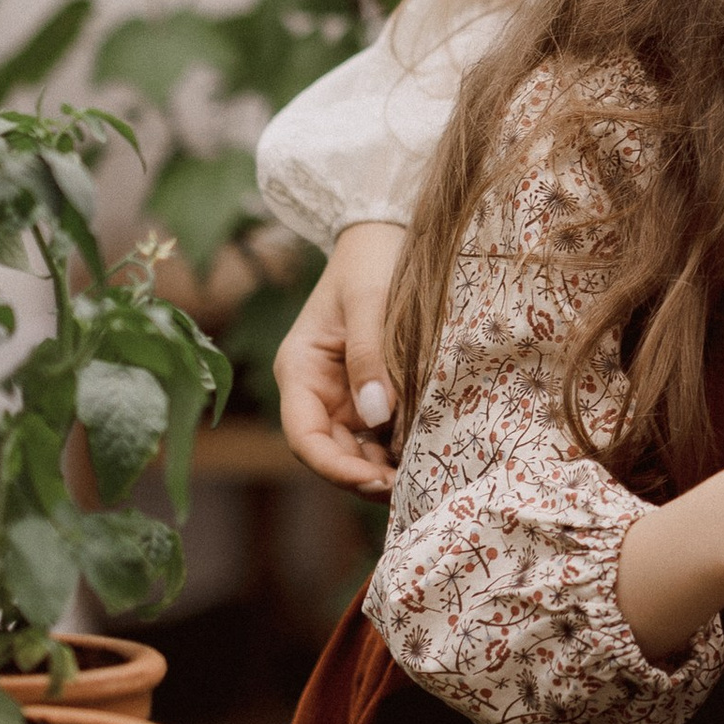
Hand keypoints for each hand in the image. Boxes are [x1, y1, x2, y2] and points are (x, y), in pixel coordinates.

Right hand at [274, 221, 408, 495]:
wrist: (383, 234)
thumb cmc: (370, 260)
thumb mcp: (370, 300)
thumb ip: (370, 355)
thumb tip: (377, 416)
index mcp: (299, 370)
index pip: (304, 436)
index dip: (334, 467)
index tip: (374, 478)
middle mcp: (315, 391)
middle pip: (329, 453)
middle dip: (363, 476)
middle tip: (410, 488)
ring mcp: (341, 395)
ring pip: (354, 450)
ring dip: (381, 468)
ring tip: (421, 479)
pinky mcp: (368, 392)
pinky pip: (378, 432)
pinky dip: (395, 449)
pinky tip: (424, 455)